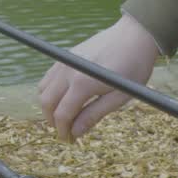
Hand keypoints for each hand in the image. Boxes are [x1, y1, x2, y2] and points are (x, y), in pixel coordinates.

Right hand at [37, 14, 159, 142]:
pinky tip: (64, 99)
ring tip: (64, 116)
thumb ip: (94, 115)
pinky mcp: (65, 56)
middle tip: (66, 131)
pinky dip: (49, 91)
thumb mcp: (119, 97)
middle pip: (47, 103)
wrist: (134, 36)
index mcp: (83, 84)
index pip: (62, 114)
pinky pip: (48, 78)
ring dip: (49, 107)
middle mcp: (68, 71)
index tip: (69, 140)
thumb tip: (75, 132)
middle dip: (53, 121)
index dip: (63, 131)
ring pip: (43, 90)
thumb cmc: (132, 68)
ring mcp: (64, 61)